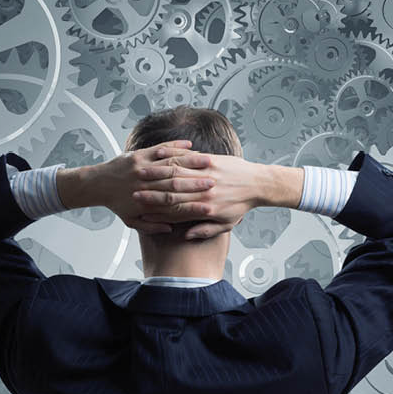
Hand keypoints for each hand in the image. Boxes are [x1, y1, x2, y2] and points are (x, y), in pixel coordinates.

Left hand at [61, 141, 216, 237]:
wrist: (96, 184)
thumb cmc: (115, 203)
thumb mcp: (131, 220)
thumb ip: (151, 227)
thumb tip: (170, 229)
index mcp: (147, 201)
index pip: (176, 204)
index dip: (194, 205)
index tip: (210, 206)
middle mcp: (146, 183)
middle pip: (178, 182)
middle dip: (198, 181)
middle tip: (216, 181)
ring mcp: (144, 166)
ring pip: (172, 163)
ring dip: (192, 161)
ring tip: (209, 161)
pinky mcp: (141, 154)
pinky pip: (162, 148)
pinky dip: (176, 146)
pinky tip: (190, 145)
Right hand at [130, 151, 263, 239]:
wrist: (259, 184)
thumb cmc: (242, 205)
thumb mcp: (226, 223)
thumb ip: (205, 231)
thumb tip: (184, 236)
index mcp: (205, 209)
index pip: (174, 212)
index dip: (156, 212)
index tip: (141, 211)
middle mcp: (204, 193)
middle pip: (171, 193)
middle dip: (150, 193)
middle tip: (133, 193)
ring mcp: (208, 175)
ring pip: (178, 175)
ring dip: (157, 174)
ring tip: (141, 174)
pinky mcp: (212, 161)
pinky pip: (190, 159)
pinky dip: (174, 158)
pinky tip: (161, 157)